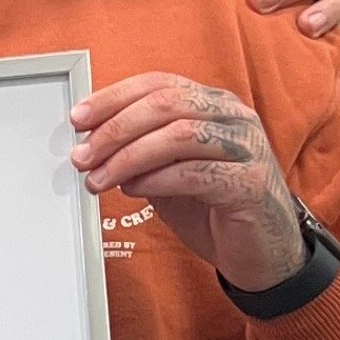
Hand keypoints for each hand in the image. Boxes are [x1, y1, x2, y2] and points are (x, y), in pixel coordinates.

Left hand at [71, 74, 307, 292]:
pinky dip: (156, 180)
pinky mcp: (251, 183)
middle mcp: (234, 118)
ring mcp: (247, 148)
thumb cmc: (214, 211)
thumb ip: (140, 155)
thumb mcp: (169, 175)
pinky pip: (196, 173)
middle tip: (82, 155)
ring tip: (99, 178)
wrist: (261, 255)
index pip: (159, 84)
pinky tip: (132, 190)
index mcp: (214, 105)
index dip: (114, 98)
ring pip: (180, 134)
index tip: (79, 118)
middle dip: (115, 129)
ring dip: (129, 156)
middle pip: (167, 104)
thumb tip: (91, 146)